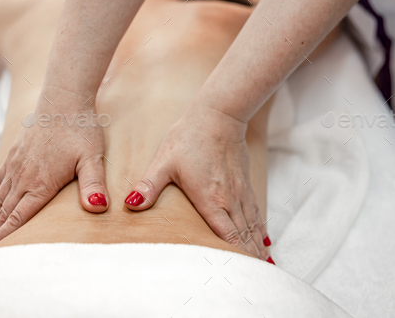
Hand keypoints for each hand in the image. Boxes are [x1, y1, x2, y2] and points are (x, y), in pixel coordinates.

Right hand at [0, 87, 109, 249]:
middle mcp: (24, 176)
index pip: (21, 217)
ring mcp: (17, 164)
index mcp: (41, 183)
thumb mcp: (93, 158)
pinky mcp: (15, 154)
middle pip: (6, 211)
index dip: (8, 236)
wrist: (64, 99)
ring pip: (0, 198)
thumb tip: (97, 208)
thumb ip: (94, 185)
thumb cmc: (81, 129)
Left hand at [124, 105, 269, 259]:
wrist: (219, 115)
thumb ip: (149, 185)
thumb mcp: (164, 161)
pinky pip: (255, 212)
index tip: (239, 274)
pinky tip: (263, 240)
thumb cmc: (189, 137)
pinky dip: (259, 229)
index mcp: (210, 199)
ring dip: (255, 247)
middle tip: (254, 279)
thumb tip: (130, 205)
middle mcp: (229, 199)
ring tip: (263, 267)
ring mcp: (239, 191)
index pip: (225, 235)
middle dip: (247, 259)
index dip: (232, 256)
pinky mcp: (244, 184)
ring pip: (251, 225)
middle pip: (241, 235)